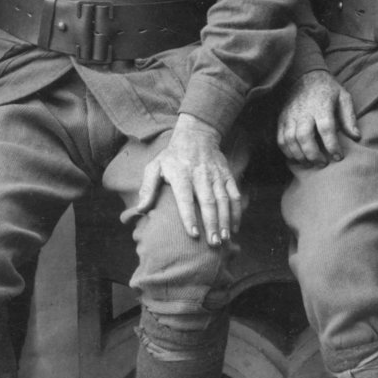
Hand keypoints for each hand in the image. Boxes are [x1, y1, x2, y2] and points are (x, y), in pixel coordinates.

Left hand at [122, 114, 241, 246]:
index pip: (185, 198)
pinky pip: (234, 194)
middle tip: (213, 243)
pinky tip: (235, 227)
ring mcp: (216, 175)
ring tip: (224, 238)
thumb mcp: (155, 166)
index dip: (189, 216)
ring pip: (223, 200)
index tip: (193, 234)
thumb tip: (140, 209)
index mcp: (181, 174)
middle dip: (212, 223)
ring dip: (225, 220)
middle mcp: (200, 175)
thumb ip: (148, 188)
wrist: (197, 134)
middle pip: (208, 201)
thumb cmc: (172, 156)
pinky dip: (237, 211)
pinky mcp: (227, 175)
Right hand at [277, 70, 359, 165]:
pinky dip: (287, 151)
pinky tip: (296, 157)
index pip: (326, 128)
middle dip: (313, 154)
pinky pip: (280, 138)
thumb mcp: (343, 97)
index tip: (338, 157)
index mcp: (321, 105)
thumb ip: (349, 117)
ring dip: (299, 155)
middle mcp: (304, 111)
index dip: (332, 145)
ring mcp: (290, 115)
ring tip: (310, 163)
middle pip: (304, 136)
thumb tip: (356, 137)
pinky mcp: (281, 118)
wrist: (305, 75)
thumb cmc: (328, 89)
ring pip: (290, 139)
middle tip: (323, 164)